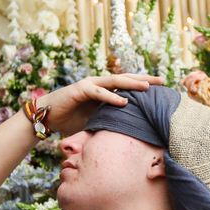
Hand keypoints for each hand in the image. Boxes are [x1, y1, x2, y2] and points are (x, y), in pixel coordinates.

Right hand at [37, 73, 161, 135]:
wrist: (47, 116)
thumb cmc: (70, 119)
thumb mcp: (95, 120)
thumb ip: (110, 120)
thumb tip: (128, 131)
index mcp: (104, 89)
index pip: (127, 85)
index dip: (143, 84)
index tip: (161, 87)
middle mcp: (99, 83)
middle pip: (125, 79)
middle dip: (144, 80)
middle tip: (162, 81)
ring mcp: (90, 84)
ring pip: (115, 82)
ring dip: (132, 85)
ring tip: (148, 88)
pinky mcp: (80, 90)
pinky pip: (99, 92)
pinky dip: (111, 97)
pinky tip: (124, 101)